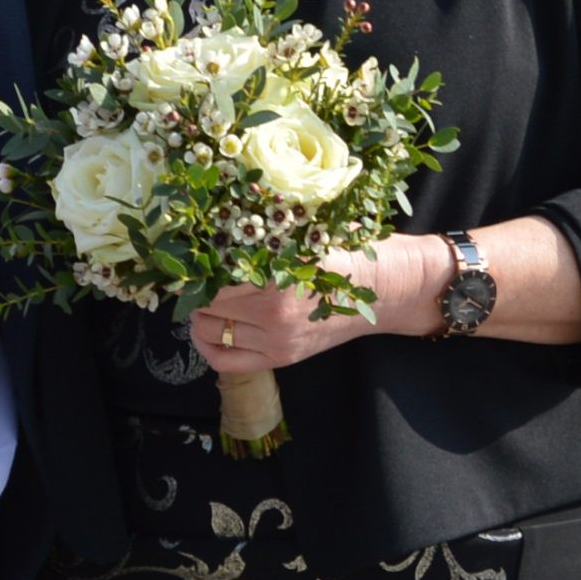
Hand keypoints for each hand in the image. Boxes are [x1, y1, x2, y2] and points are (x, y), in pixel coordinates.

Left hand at [192, 242, 425, 372]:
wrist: (390, 289)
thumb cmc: (350, 249)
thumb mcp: (309, 228)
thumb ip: (267, 227)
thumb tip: (216, 219)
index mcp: (278, 270)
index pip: (214, 270)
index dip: (196, 260)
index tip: (189, 250)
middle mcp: (273, 309)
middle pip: (207, 299)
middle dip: (196, 284)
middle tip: (195, 269)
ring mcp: (277, 339)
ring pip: (210, 328)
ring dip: (199, 311)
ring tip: (203, 294)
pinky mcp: (282, 358)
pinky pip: (225, 360)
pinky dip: (206, 345)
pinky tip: (203, 328)